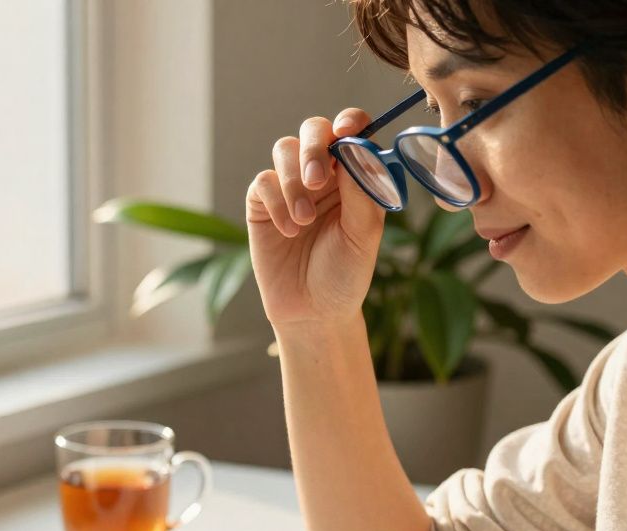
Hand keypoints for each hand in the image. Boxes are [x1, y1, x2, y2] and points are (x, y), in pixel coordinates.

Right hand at [246, 108, 386, 329]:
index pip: (352, 130)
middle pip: (314, 130)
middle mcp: (322, 173)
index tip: (346, 132)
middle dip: (314, 148)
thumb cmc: (345, 274)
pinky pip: (263, 181)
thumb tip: (357, 148)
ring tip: (304, 220)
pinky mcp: (262, 204)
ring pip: (284, 149)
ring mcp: (290, 186)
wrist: (313, 312)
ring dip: (293, 180)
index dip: (349, 122)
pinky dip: (276, 202)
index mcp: (353, 174)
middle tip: (318, 180)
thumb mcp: (363, 234)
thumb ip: (362, 190)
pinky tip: (289, 231)